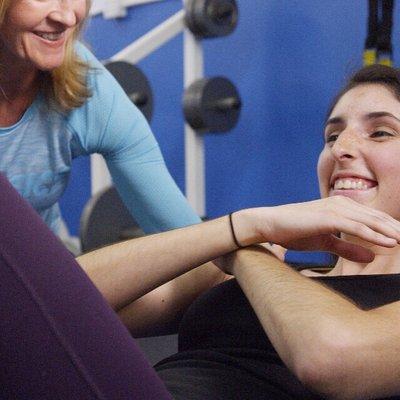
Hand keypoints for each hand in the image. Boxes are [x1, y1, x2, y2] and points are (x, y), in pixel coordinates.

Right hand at [235, 196, 399, 262]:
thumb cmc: (295, 231)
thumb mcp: (326, 242)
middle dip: (397, 230)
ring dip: (392, 232)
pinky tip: (390, 242)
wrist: (270, 224)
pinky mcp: (329, 216)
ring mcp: (335, 208)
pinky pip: (357, 227)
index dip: (392, 229)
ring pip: (371, 221)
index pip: (373, 219)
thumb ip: (348, 247)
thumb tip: (372, 255)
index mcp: (341, 208)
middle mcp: (341, 204)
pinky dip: (375, 235)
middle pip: (377, 218)